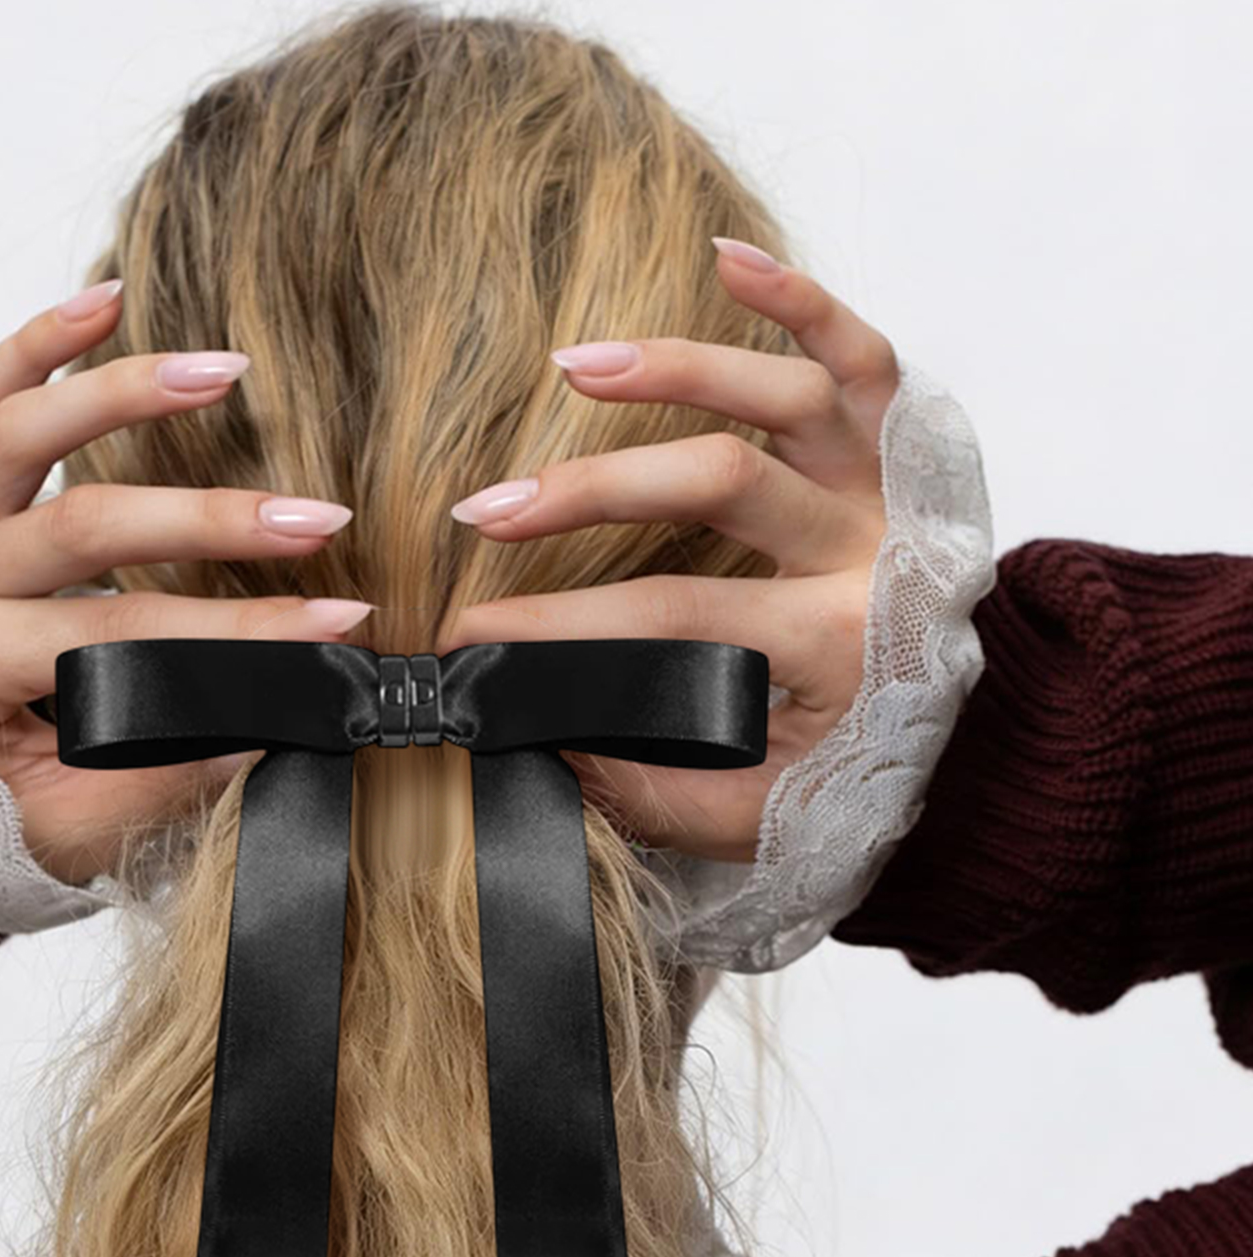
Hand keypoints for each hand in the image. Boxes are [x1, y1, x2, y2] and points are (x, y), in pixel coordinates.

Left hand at [0, 280, 370, 887]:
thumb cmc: (1, 800)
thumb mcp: (79, 820)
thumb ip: (170, 769)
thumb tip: (283, 715)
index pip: (122, 642)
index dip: (241, 639)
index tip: (339, 629)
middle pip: (88, 525)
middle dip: (217, 523)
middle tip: (321, 520)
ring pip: (23, 431)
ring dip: (127, 393)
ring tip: (227, 371)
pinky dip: (39, 343)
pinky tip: (108, 302)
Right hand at [438, 244, 900, 864]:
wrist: (968, 743)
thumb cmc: (848, 773)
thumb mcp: (752, 816)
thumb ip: (646, 790)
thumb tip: (534, 731)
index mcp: (834, 651)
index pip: (671, 621)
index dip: (555, 626)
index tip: (468, 633)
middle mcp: (870, 554)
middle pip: (719, 485)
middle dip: (586, 493)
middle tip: (485, 511)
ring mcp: (889, 488)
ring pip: (786, 398)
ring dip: (675, 370)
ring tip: (568, 365)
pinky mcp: (902, 446)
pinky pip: (862, 353)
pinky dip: (799, 300)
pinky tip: (722, 259)